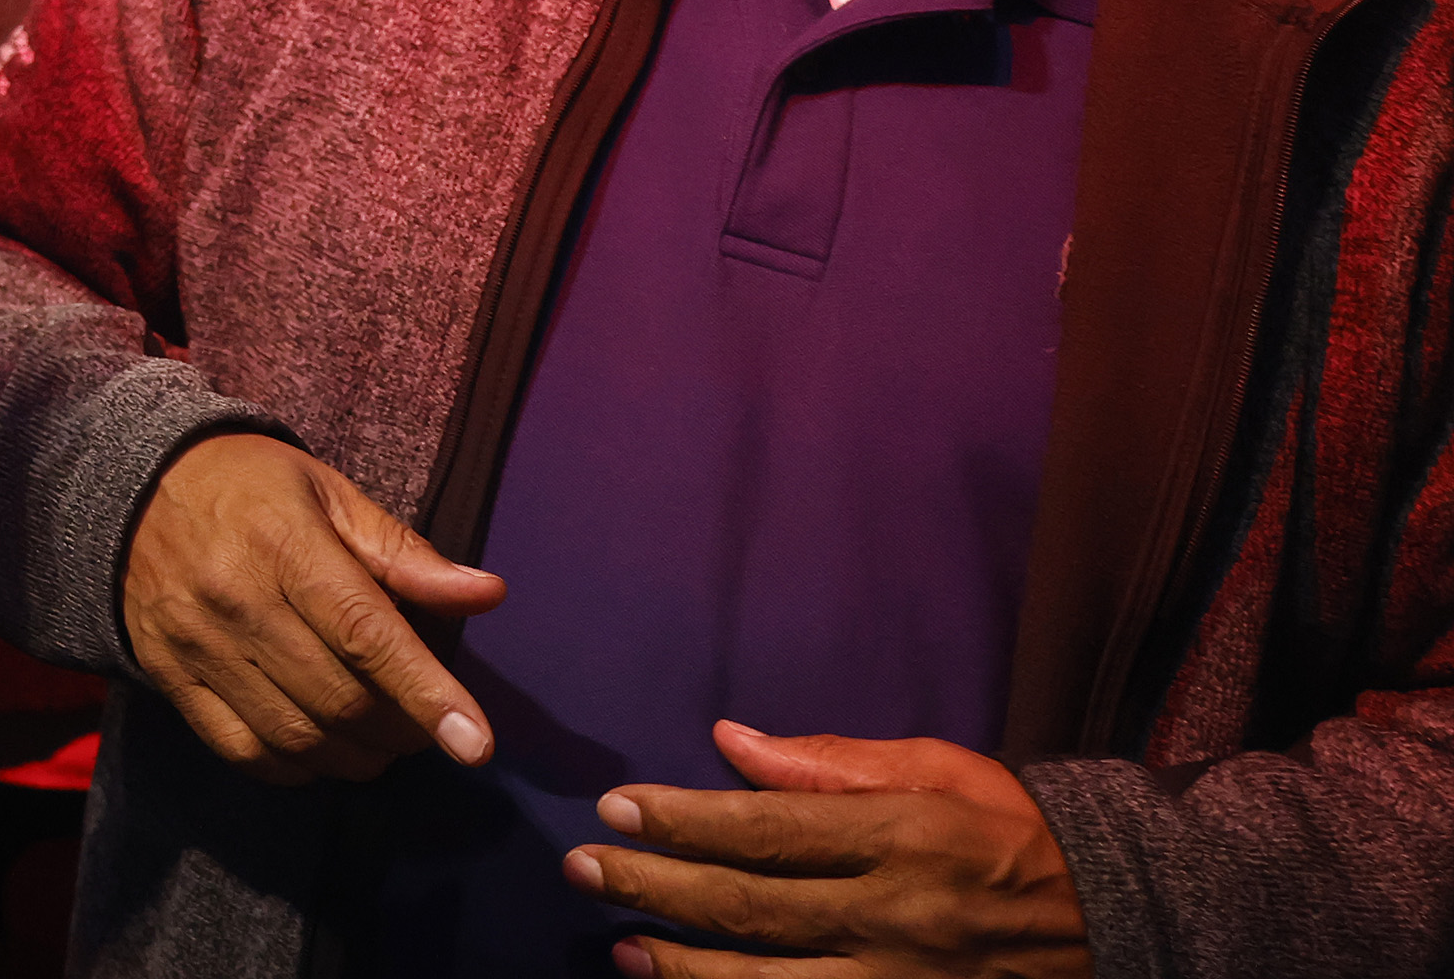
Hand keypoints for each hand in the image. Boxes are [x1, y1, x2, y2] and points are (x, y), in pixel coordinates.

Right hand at [119, 433, 505, 783]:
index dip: (426, 693)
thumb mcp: (329, 495)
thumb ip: (404, 554)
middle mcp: (236, 598)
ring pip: (295, 736)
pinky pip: (242, 750)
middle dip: (401, 731)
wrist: (131, 486)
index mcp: (284, 543)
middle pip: (338, 698)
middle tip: (425, 727)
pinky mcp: (169, 676)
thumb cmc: (250, 488)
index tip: (476, 744)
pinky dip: (295, 768)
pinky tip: (320, 750)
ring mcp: (196, 643)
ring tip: (380, 744)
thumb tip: (487, 594)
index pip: (366, 633)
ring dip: (356, 758)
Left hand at [573, 725, 1088, 977]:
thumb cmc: (1011, 829)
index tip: (617, 809)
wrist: (1115, 917)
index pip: (767, 831)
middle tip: (583, 868)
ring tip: (620, 947)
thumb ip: (831, 761)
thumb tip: (731, 742)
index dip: (683, 822)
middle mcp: (896, 918)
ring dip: (685, 968)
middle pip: (751, 909)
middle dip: (655, 889)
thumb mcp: (936, 769)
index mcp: (900, 838)